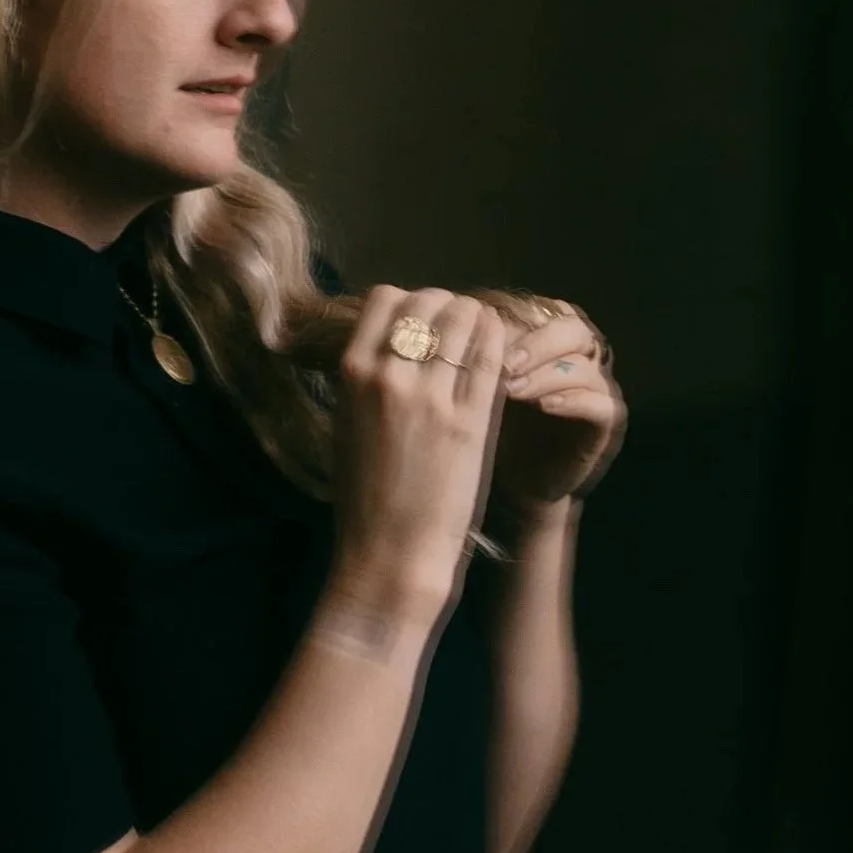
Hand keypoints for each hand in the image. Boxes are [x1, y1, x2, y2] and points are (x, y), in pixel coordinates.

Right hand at [326, 284, 510, 618]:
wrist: (389, 554)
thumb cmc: (365, 500)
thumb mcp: (348, 426)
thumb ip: (367, 382)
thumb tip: (392, 346)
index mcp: (351, 374)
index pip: (386, 298)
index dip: (412, 306)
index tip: (425, 328)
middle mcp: (389, 374)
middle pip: (429, 300)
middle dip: (449, 309)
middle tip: (460, 338)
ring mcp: (432, 394)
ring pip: (466, 316)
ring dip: (478, 323)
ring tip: (483, 346)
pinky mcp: (471, 417)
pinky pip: (493, 352)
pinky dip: (500, 343)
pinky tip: (504, 356)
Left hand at [482, 294, 625, 521]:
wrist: (518, 485)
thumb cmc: (495, 428)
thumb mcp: (480, 387)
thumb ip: (475, 353)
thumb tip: (447, 320)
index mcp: (552, 338)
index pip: (543, 311)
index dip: (513, 321)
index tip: (478, 337)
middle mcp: (581, 355)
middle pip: (571, 329)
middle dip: (534, 344)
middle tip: (502, 363)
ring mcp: (599, 386)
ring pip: (584, 367)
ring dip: (545, 374)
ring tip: (511, 389)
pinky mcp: (609, 421)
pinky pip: (600, 404)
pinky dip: (573, 402)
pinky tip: (545, 406)